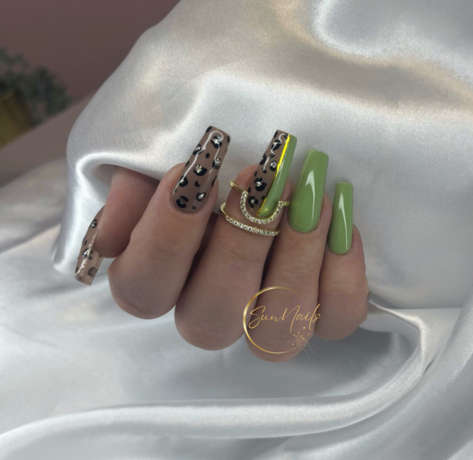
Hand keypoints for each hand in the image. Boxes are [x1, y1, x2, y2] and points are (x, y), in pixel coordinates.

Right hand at [75, 127, 368, 361]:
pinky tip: (341, 222)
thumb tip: (111, 243)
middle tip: (260, 180)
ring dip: (293, 264)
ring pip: (274, 334)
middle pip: (207, 322)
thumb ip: (126, 183)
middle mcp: (211, 301)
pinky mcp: (325, 305)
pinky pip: (335, 319)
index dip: (165, 242)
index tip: (194, 175)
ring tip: (311, 197)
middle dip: (236, 250)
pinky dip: (342, 277)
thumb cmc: (211, 111)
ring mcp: (269, 310)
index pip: (142, 290)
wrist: (284, 92)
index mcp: (161, 267)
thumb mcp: (152, 128)